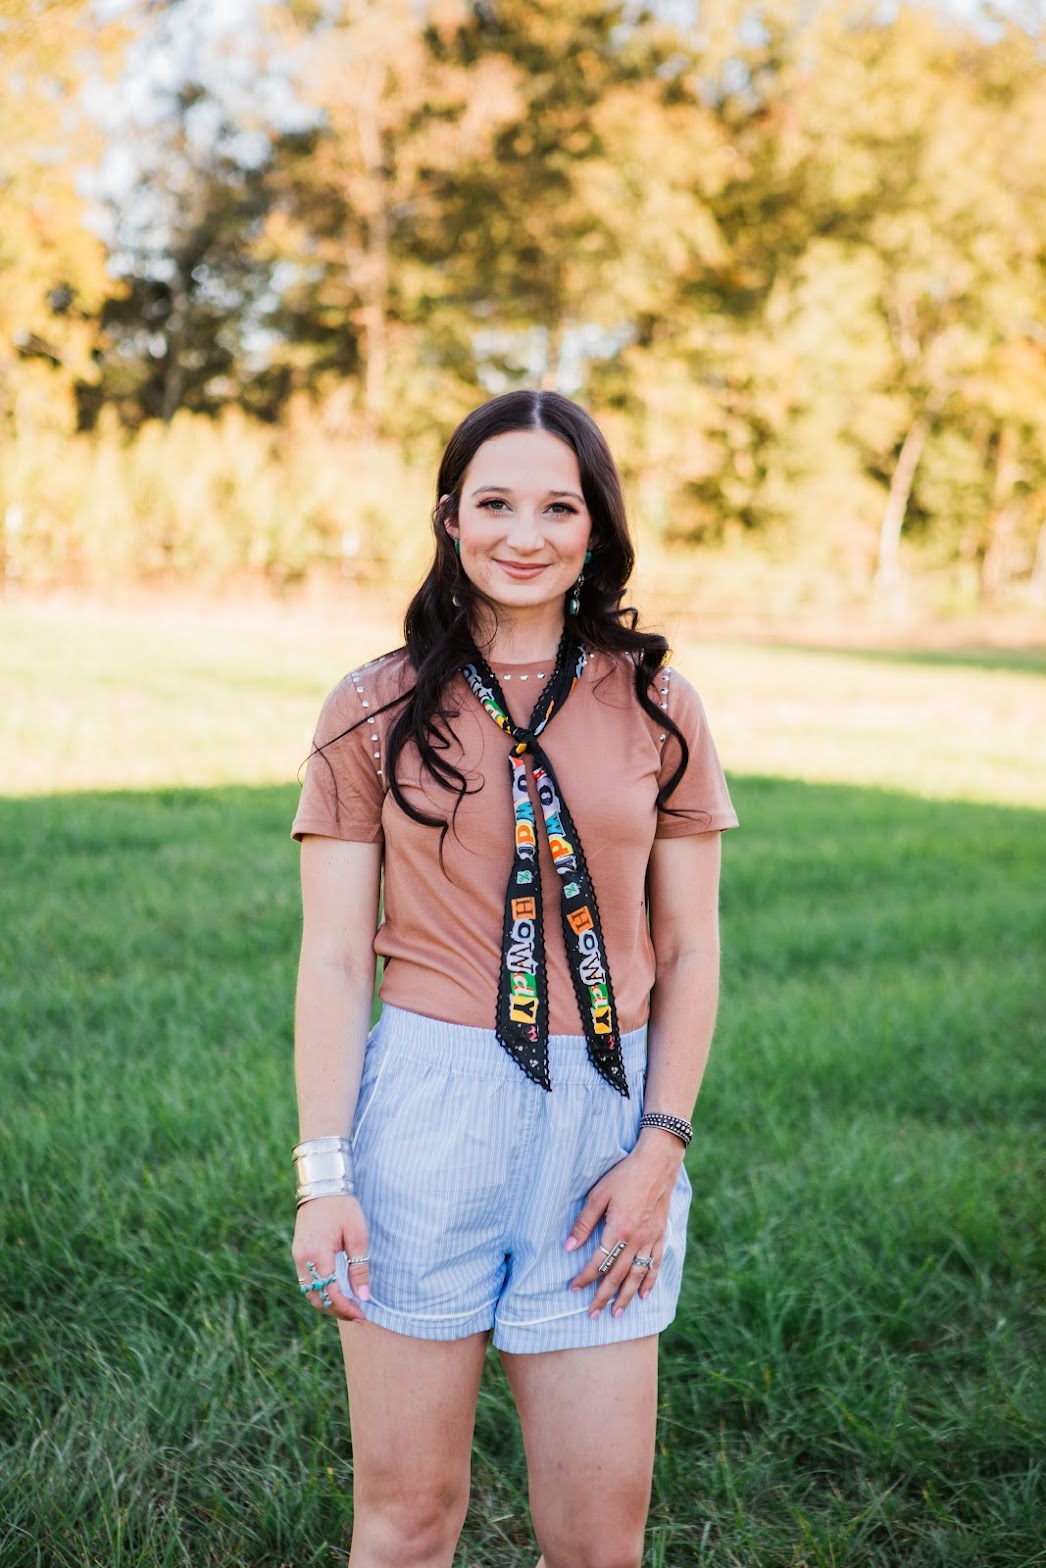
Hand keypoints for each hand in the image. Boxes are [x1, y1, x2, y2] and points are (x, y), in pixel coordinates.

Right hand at [291, 1194, 370, 1323]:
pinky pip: (307, 1282)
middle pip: (317, 1298)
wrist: (322, 1186)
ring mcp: (297, 1257)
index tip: (363, 1316)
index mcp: (318, 1254)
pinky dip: (321, 1291)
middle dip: (337, 1311)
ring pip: (310, 1293)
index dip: (347, 1309)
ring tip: (349, 1307)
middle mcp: (303, 1259)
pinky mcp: (298, 1254)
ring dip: (328, 1303)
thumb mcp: (357, 1235)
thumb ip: (359, 1268)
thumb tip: (363, 1296)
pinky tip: (336, 1291)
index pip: (331, 1293)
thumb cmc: (342, 1207)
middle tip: (358, 1316)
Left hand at [564, 1138, 682, 1318]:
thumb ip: (584, 1223)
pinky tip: (644, 1295)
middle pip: (617, 1275)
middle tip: (592, 1315)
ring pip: (637, 1275)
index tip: (573, 1289)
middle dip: (603, 1296)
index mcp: (618, 1230)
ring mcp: (650, 1239)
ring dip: (626, 1296)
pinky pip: (655, 1264)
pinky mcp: (660, 1235)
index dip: (585, 1278)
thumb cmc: (624, 1176)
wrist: (656, 1163)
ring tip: (617, 1313)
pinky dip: (650, 1281)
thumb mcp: (598, 1195)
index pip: (598, 1262)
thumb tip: (568, 1247)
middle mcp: (636, 1240)